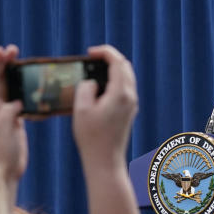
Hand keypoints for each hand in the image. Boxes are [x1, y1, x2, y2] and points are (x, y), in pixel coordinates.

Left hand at [0, 44, 26, 198]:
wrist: (2, 173)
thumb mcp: (3, 130)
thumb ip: (7, 113)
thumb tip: (16, 103)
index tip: (2, 51)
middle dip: (4, 63)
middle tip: (14, 50)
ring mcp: (5, 113)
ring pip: (9, 87)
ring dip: (16, 74)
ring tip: (26, 63)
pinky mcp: (15, 121)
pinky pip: (20, 99)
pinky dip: (27, 91)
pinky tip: (36, 88)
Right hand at [72, 45, 137, 168]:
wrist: (105, 160)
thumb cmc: (91, 137)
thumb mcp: (81, 108)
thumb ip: (85, 87)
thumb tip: (91, 82)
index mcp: (121, 93)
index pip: (118, 62)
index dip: (104, 52)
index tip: (90, 52)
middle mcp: (130, 97)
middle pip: (125, 67)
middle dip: (109, 59)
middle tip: (91, 59)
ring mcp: (132, 105)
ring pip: (126, 78)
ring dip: (112, 70)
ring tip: (92, 71)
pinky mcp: (129, 112)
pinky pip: (124, 89)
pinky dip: (113, 82)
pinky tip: (98, 87)